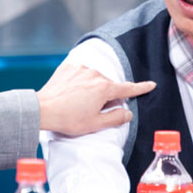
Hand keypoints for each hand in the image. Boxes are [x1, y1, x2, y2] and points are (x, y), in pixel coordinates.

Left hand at [37, 63, 155, 134]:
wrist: (41, 109)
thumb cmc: (68, 119)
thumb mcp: (95, 124)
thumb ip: (116, 118)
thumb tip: (128, 112)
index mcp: (104, 88)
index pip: (128, 88)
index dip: (141, 88)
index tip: (151, 85)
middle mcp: (95, 74)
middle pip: (109, 86)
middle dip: (106, 97)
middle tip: (92, 111)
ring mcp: (81, 69)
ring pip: (95, 79)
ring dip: (92, 89)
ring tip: (78, 104)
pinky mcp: (68, 68)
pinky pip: (81, 75)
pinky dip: (80, 83)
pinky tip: (71, 94)